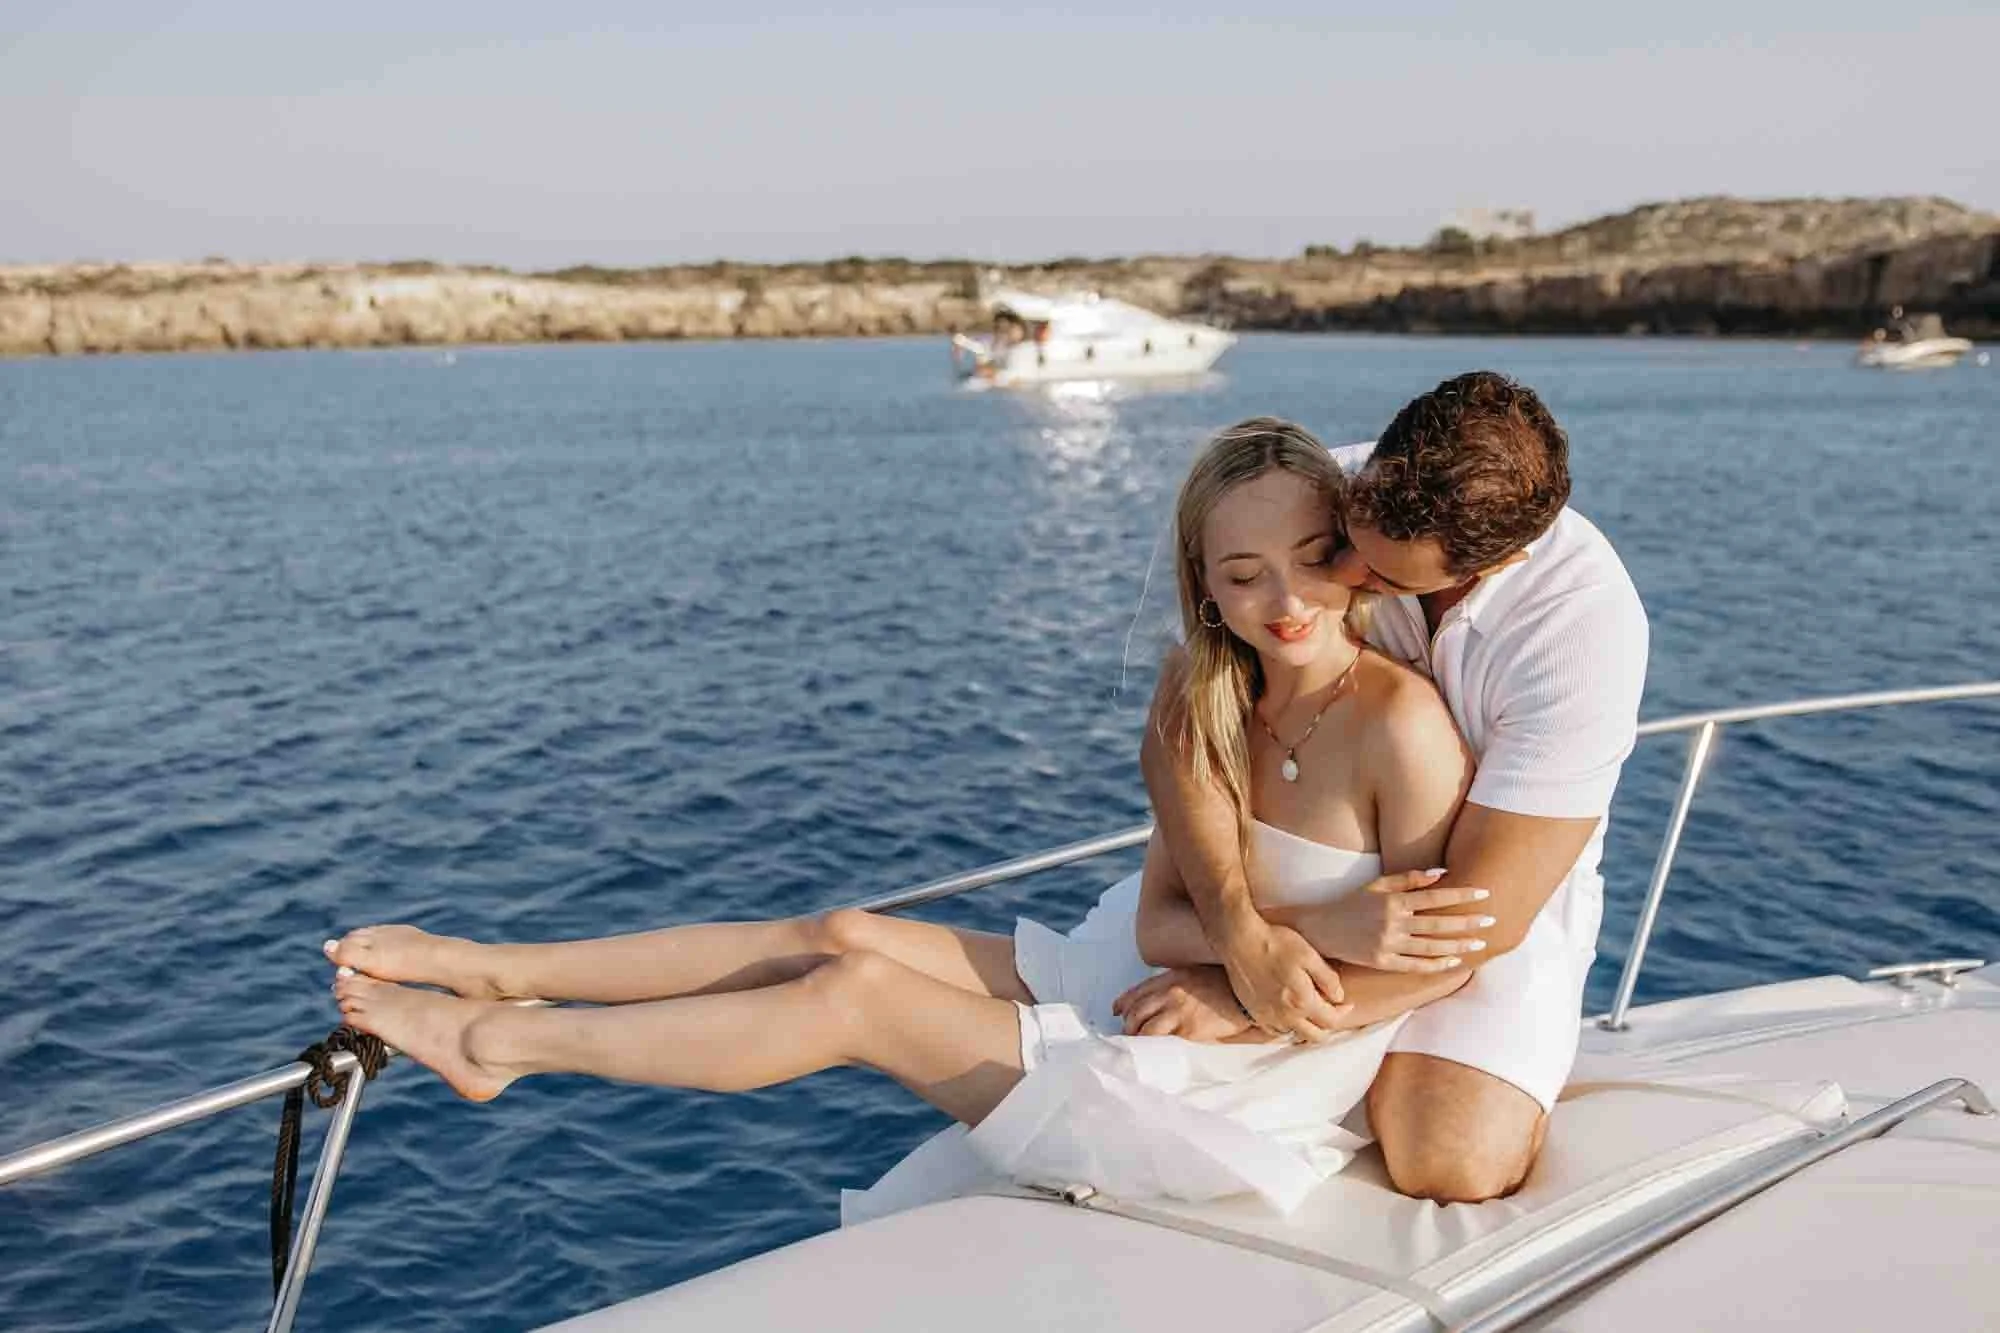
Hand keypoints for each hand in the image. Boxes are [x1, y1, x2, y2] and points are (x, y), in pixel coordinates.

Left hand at [1113, 966, 1256, 1042]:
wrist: (1247, 997)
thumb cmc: (1226, 985)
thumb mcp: (1196, 975)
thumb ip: (1176, 984)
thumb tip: (1160, 1000)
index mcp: (1171, 978)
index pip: (1137, 991)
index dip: (1123, 1003)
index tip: (1116, 1012)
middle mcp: (1169, 992)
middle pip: (1135, 1010)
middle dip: (1127, 1025)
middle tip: (1127, 1035)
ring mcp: (1177, 1011)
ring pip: (1144, 1027)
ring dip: (1137, 1038)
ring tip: (1138, 1046)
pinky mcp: (1188, 1029)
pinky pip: (1161, 1039)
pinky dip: (1152, 1046)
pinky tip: (1151, 1052)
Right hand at [1214, 916, 1350, 1041]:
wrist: (1240, 941)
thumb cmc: (1275, 944)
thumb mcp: (1309, 956)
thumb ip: (1328, 979)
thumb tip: (1339, 996)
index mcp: (1302, 1002)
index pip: (1331, 1020)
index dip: (1343, 1012)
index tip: (1346, 1003)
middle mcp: (1286, 1016)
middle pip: (1315, 1036)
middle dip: (1328, 1026)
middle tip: (1331, 1010)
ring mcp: (1268, 1017)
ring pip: (1295, 1035)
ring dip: (1307, 1027)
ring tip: (1309, 1011)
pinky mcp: (1253, 1012)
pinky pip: (1275, 1031)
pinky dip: (1286, 1027)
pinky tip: (1288, 1013)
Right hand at [1277, 869, 1492, 972]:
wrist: (1322, 929)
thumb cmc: (1351, 903)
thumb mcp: (1377, 885)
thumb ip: (1408, 879)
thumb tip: (1440, 874)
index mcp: (1392, 901)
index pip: (1434, 898)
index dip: (1460, 896)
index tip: (1483, 894)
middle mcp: (1392, 923)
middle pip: (1438, 924)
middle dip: (1467, 922)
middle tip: (1491, 920)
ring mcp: (1388, 945)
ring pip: (1430, 947)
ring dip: (1458, 945)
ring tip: (1479, 943)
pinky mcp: (1382, 962)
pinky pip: (1414, 965)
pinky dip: (1436, 964)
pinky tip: (1453, 962)